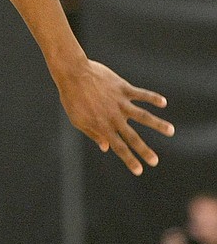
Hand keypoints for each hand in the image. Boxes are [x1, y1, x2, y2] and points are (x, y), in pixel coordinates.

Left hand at [57, 59, 174, 175]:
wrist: (73, 73)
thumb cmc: (72, 97)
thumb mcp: (77, 119)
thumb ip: (93, 133)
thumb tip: (105, 148)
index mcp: (102, 125)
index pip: (118, 147)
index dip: (129, 159)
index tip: (139, 171)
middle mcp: (113, 116)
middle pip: (132, 136)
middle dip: (144, 150)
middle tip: (155, 161)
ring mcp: (120, 102)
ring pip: (142, 115)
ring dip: (157, 124)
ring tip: (171, 131)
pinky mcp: (122, 88)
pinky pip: (140, 94)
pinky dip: (152, 97)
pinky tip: (163, 102)